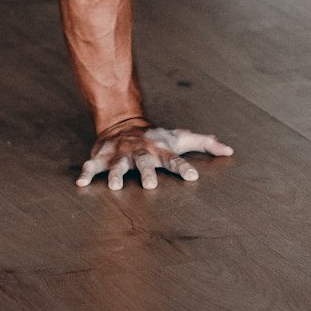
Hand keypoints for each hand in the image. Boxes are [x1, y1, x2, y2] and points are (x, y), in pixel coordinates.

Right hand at [76, 123, 233, 189]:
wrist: (123, 123)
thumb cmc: (157, 138)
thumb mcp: (180, 138)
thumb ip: (205, 143)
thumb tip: (230, 150)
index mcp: (160, 149)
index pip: (174, 159)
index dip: (183, 167)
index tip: (192, 177)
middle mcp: (140, 152)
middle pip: (144, 161)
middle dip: (147, 172)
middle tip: (150, 185)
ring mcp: (120, 154)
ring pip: (118, 165)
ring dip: (116, 175)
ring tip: (115, 186)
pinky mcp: (103, 156)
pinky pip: (93, 164)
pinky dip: (87, 172)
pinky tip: (81, 182)